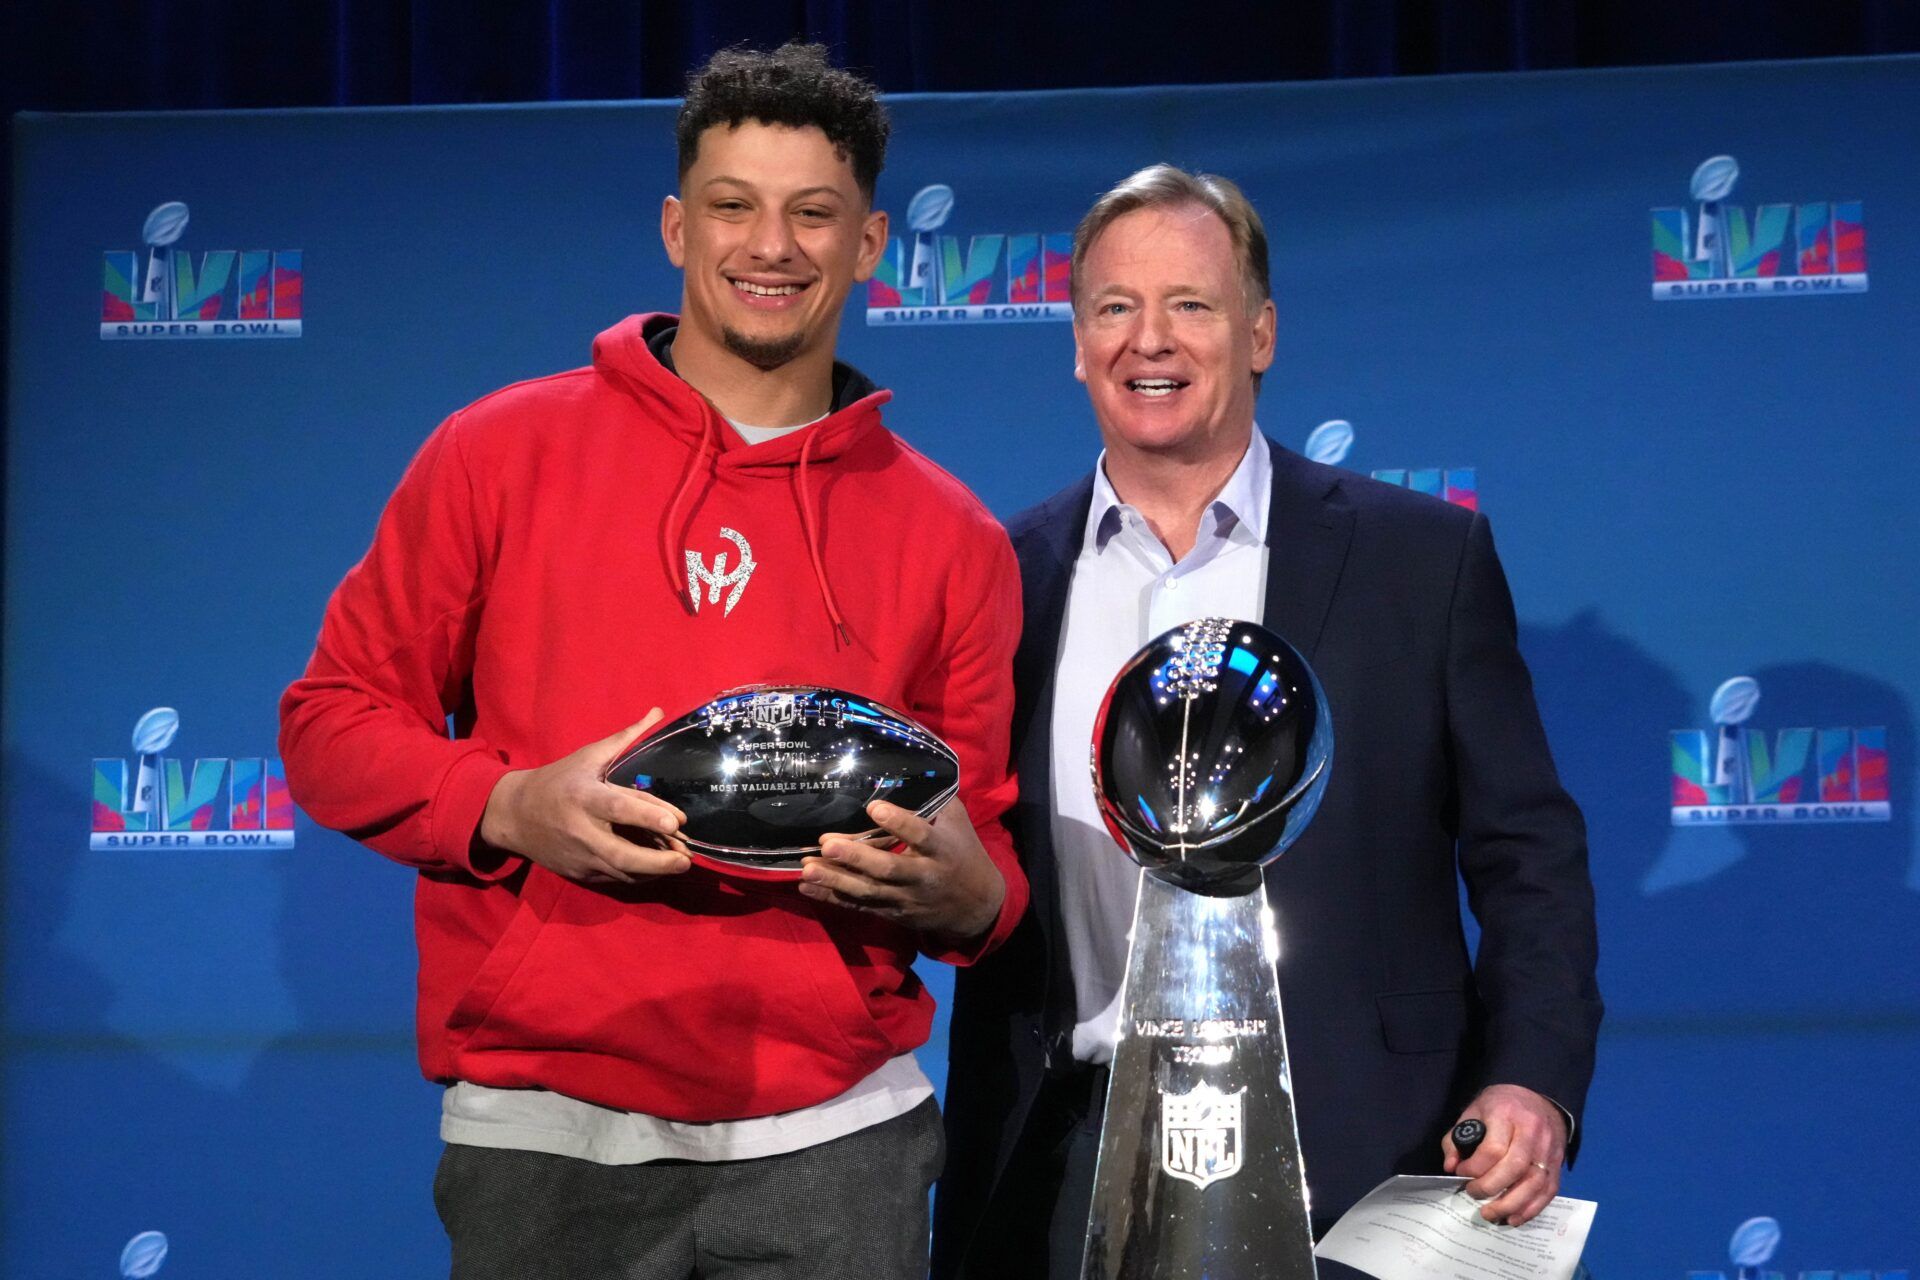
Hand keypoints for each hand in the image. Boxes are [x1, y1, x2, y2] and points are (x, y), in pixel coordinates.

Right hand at [478, 710, 690, 882]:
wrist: (513, 816)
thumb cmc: (557, 781)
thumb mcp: (588, 756)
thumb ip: (626, 738)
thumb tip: (658, 712)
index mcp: (584, 797)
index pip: (619, 808)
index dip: (648, 816)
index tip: (677, 822)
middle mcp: (582, 830)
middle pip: (622, 854)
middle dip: (658, 861)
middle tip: (686, 859)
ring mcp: (580, 856)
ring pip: (622, 872)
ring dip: (654, 871)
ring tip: (680, 863)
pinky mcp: (579, 873)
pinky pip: (614, 878)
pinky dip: (638, 875)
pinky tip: (658, 868)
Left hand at [799, 799, 1005, 940]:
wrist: (976, 906)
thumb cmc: (963, 852)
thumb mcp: (956, 822)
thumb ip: (933, 799)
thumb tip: (902, 767)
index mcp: (940, 849)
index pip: (920, 834)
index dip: (898, 822)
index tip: (874, 807)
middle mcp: (922, 875)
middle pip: (886, 868)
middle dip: (855, 857)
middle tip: (827, 843)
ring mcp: (905, 897)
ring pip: (867, 891)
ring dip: (835, 880)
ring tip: (807, 868)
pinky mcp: (892, 912)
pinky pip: (859, 905)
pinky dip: (832, 898)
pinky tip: (807, 887)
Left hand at [1442, 1083, 1567, 1225]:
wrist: (1539, 1099)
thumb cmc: (1501, 1106)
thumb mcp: (1473, 1111)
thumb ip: (1456, 1137)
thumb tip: (1451, 1167)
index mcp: (1506, 1114)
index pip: (1493, 1148)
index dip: (1474, 1167)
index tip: (1461, 1173)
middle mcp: (1531, 1132)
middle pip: (1514, 1168)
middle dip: (1490, 1188)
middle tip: (1473, 1194)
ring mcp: (1548, 1149)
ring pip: (1534, 1183)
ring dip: (1511, 1205)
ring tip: (1491, 1214)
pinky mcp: (1557, 1164)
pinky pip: (1548, 1191)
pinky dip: (1531, 1209)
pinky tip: (1514, 1218)